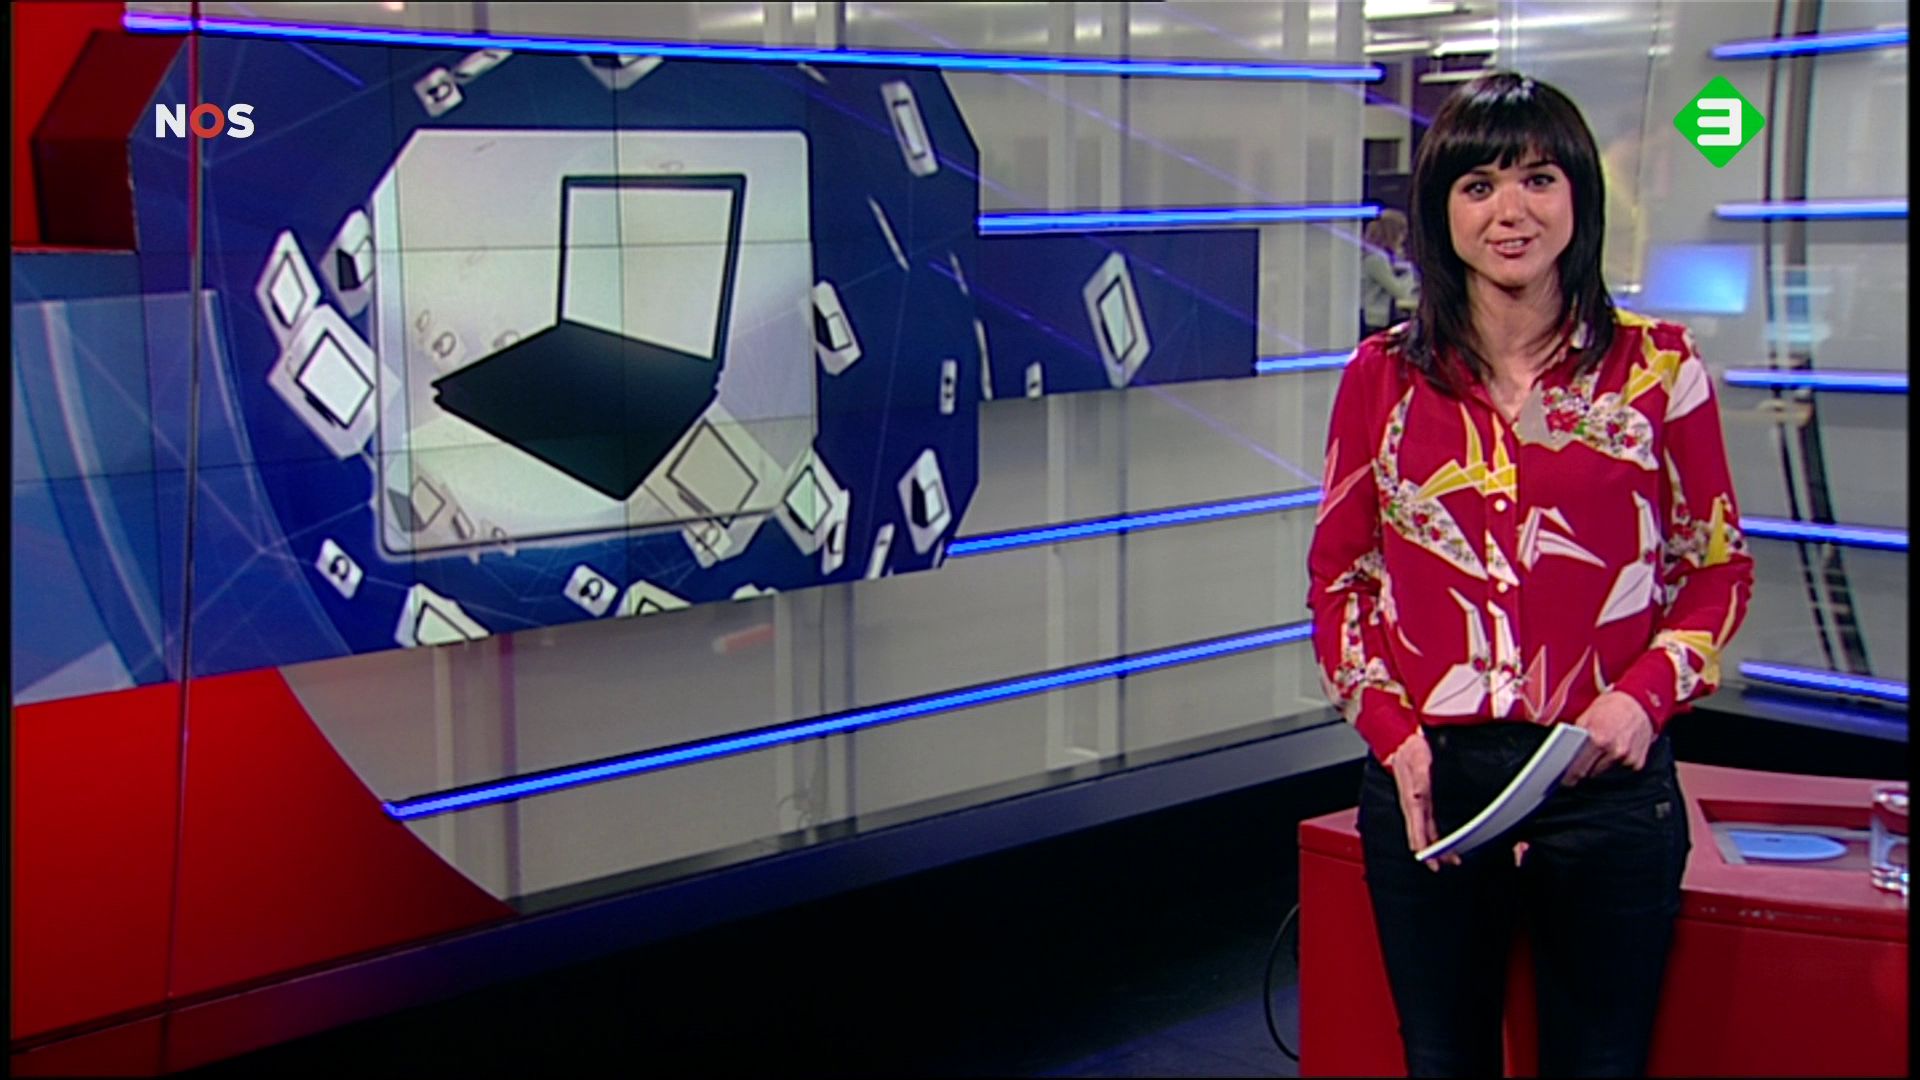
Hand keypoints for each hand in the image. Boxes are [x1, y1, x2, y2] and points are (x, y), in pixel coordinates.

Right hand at [1384, 731, 1461, 871]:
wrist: (1401, 743)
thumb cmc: (1410, 751)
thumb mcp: (1417, 762)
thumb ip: (1420, 777)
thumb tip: (1419, 794)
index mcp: (1412, 801)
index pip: (1417, 832)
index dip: (1424, 849)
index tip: (1432, 862)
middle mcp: (1413, 807)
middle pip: (1422, 837)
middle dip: (1434, 854)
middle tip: (1449, 864)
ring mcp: (1416, 805)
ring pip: (1425, 832)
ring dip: (1436, 846)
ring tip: (1450, 858)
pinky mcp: (1421, 802)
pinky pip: (1427, 824)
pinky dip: (1434, 836)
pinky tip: (1442, 840)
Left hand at [1562, 691, 1653, 784]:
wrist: (1640, 703)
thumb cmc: (1612, 706)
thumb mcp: (1587, 716)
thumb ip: (1576, 736)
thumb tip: (1565, 753)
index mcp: (1599, 739)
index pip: (1579, 769)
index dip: (1569, 776)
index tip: (1565, 780)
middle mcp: (1615, 751)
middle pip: (1591, 773)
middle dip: (1583, 769)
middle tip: (1581, 760)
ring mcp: (1628, 759)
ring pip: (1604, 771)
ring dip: (1599, 765)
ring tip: (1601, 749)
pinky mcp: (1637, 763)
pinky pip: (1619, 768)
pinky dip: (1614, 762)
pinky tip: (1614, 749)